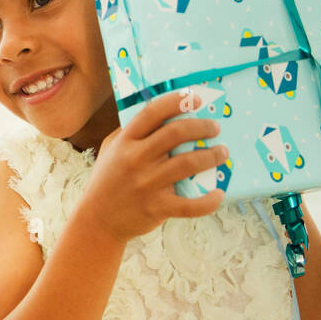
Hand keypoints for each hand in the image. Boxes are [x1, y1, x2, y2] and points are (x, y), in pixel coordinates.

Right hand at [85, 89, 226, 243]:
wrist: (98, 220)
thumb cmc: (106, 181)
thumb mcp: (110, 150)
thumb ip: (129, 132)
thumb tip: (158, 114)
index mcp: (125, 142)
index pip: (152, 113)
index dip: (176, 101)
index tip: (196, 99)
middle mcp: (136, 159)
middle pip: (176, 133)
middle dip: (202, 127)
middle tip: (215, 128)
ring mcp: (147, 184)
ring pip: (188, 163)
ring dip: (211, 156)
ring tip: (222, 152)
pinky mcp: (157, 207)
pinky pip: (190, 204)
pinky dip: (208, 201)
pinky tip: (219, 194)